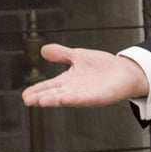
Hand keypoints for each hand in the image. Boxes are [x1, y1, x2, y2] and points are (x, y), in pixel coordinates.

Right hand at [22, 44, 148, 107]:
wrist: (125, 71)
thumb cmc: (103, 66)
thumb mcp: (78, 56)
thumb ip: (61, 54)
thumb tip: (43, 49)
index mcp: (69, 81)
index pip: (50, 86)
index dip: (37, 90)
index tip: (25, 95)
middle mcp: (75, 90)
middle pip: (55, 94)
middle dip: (42, 97)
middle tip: (28, 100)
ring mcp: (87, 94)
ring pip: (68, 98)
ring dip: (55, 100)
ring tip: (42, 101)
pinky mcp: (100, 96)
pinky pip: (86, 98)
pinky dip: (76, 98)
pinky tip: (66, 98)